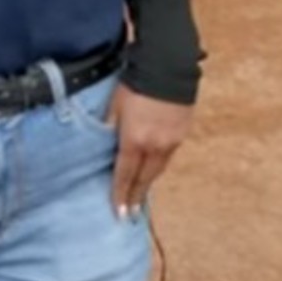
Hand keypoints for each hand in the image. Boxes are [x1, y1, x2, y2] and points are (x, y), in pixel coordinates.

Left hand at [107, 84, 192, 220]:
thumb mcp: (113, 104)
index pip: (124, 174)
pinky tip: (154, 170)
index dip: (120, 195)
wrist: (168, 66)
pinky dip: (159, 166)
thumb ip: (107, 127)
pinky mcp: (182, 132)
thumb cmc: (135, 82)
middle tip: (131, 214)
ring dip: (148, 183)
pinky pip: (168, 156)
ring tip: (141, 196)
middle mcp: (154, 146)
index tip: (119, 213)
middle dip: (136, 197)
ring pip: (158, 169)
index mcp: (134, 140)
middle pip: (144, 178)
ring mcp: (171, 141)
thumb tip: (100, 143)